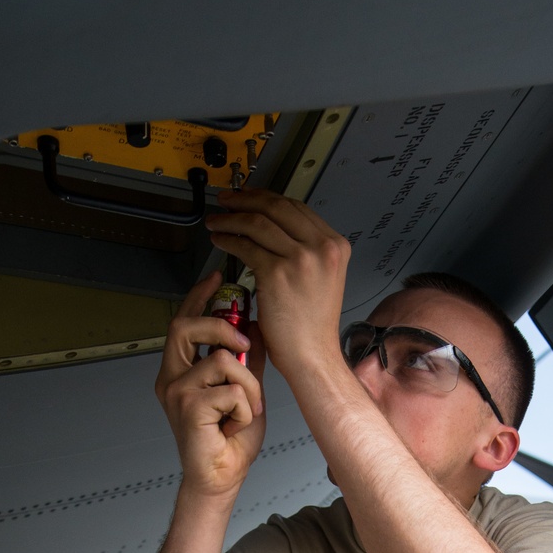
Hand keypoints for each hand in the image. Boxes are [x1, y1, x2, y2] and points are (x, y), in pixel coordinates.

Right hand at [156, 273, 266, 500]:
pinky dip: (244, 407)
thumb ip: (247, 360)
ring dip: (248, 386)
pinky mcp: (188, 408)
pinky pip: (230, 389)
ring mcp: (176, 392)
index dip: (198, 297)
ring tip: (245, 409)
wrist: (222, 477)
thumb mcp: (246, 391)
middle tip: (246, 345)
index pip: (183, 322)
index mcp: (179, 371)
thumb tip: (256, 326)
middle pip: (186, 327)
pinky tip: (236, 424)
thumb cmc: (228, 441)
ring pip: (222, 361)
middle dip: (222, 328)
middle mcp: (171, 378)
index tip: (216, 277)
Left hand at [206, 190, 350, 382]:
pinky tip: (219, 240)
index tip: (250, 196)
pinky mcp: (277, 273)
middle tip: (227, 199)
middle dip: (246, 198)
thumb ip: (307, 251)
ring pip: (257, 223)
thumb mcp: (323, 278)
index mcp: (335, 245)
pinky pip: (245, 246)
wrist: (312, 355)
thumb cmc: (312, 326)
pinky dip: (227, 239)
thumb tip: (276, 230)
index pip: (296, 207)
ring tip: (216, 221)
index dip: (267, 197)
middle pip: (276, 207)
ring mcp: (300, 258)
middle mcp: (321, 247)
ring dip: (231, 218)